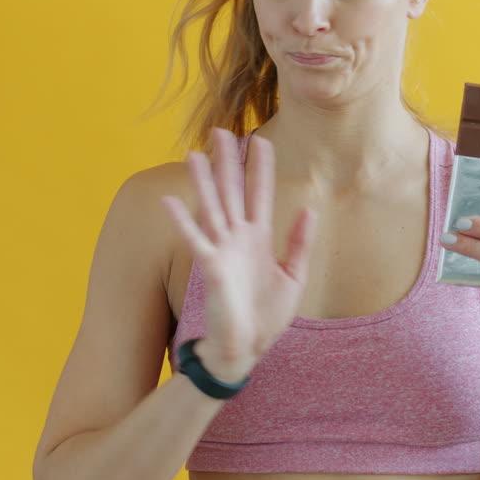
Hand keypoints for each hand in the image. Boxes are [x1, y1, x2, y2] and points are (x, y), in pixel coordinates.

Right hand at [161, 128, 317, 381]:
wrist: (248, 349)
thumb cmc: (267, 316)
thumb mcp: (293, 276)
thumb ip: (299, 242)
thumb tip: (309, 209)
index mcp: (259, 239)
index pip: (260, 194)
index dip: (260, 167)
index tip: (261, 139)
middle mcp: (238, 238)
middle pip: (232, 191)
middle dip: (227, 161)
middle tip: (220, 130)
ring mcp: (222, 250)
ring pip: (212, 207)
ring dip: (203, 181)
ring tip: (193, 153)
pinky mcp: (210, 267)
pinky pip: (195, 239)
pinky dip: (183, 220)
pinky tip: (169, 200)